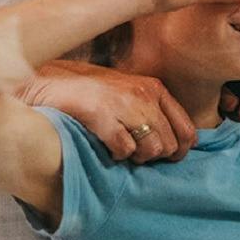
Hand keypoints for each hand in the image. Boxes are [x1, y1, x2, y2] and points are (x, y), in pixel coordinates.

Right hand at [20, 60, 197, 163]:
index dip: (182, 150)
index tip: (168, 158)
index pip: (187, 129)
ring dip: (138, 157)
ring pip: (153, 149)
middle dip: (156, 157)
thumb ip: (153, 111)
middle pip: (171, 144)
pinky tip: (107, 147)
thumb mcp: (131, 94)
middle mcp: (145, 95)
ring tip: (122, 150)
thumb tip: (178, 143)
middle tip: (137, 154)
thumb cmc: (93, 92)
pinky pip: (126, 149)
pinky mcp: (103, 116)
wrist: (53, 80)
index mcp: (156, 89)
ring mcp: (125, 105)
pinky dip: (118, 155)